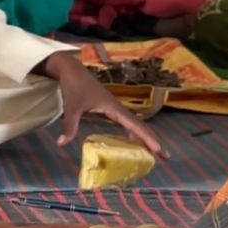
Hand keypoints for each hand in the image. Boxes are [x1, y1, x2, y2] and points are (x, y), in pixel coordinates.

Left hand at [41, 52, 167, 158]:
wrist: (70, 70)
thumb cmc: (73, 86)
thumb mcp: (71, 107)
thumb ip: (69, 125)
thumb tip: (62, 143)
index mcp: (114, 107)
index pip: (134, 125)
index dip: (146, 137)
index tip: (158, 149)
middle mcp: (117, 108)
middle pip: (139, 126)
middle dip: (152, 140)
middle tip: (165, 156)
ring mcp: (114, 108)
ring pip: (133, 125)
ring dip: (143, 137)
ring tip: (154, 152)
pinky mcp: (108, 108)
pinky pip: (125, 123)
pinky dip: (132, 133)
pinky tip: (132, 141)